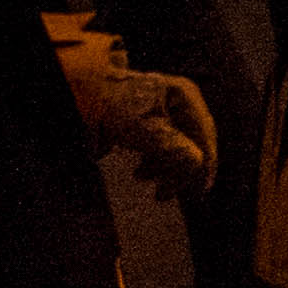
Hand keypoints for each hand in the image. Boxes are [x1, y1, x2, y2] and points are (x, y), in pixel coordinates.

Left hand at [84, 63, 219, 198]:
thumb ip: (175, 149)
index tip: (199, 192)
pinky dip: (155, 159)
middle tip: (164, 195)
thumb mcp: (144, 131)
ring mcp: (168, 104)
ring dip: (164, 167)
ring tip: (141, 179)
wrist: (83, 92)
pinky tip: (140, 171)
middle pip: (193, 141)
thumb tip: (199, 165)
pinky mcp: (152, 113)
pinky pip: (163, 141)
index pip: (204, 136)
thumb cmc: (114, 109)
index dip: (204, 166)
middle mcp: (181, 98)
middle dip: (180, 170)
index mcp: (185, 96)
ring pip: (178, 143)